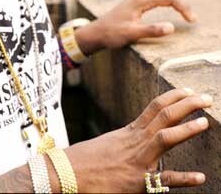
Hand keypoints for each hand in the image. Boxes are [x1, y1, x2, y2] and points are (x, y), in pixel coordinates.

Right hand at [65, 88, 210, 192]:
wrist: (67, 171)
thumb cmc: (86, 159)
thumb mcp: (110, 143)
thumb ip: (128, 141)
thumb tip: (141, 139)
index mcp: (129, 131)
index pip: (155, 107)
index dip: (174, 97)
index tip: (189, 91)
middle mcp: (135, 141)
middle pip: (164, 116)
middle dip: (187, 105)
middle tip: (206, 98)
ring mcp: (137, 159)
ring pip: (164, 137)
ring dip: (186, 129)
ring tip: (205, 122)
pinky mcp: (136, 181)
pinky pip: (163, 179)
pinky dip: (183, 178)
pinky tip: (200, 176)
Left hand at [75, 0, 195, 54]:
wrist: (95, 33)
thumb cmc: (110, 33)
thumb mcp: (131, 34)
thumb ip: (151, 30)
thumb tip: (171, 28)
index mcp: (140, 0)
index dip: (183, 7)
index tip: (191, 20)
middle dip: (182, 4)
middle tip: (192, 19)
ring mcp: (138, 0)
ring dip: (176, 3)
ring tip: (187, 15)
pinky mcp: (136, 4)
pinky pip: (157, 0)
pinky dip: (169, 4)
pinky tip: (172, 11)